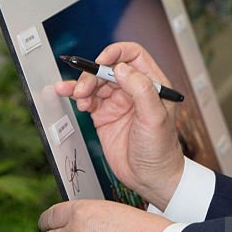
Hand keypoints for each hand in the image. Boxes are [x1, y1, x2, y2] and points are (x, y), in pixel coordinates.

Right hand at [54, 41, 184, 208]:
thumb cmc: (160, 150)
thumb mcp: (154, 117)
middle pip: (108, 68)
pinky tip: (71, 98)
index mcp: (152, 83)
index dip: (115, 53)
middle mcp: (134, 90)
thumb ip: (141, 89)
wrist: (150, 178)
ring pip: (95, 83)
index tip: (101, 63)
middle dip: (93, 74)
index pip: (133, 55)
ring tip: (77, 97)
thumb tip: (121, 67)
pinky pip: (88, 99)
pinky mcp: (104, 116)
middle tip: (84, 89)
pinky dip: (77, 96)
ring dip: (82, 86)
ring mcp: (118, 102)